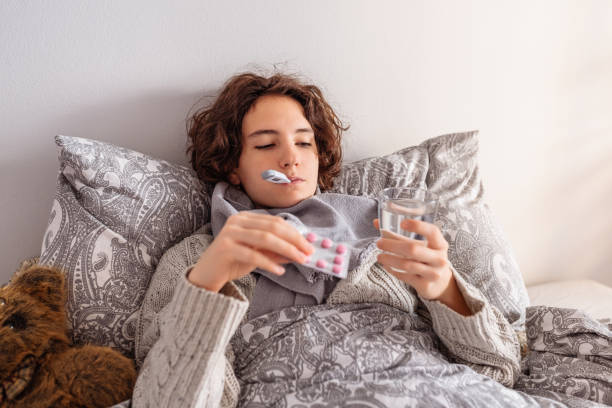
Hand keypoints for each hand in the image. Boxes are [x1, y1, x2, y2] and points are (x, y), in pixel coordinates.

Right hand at [188, 212, 314, 291]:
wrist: (206, 275)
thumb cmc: (233, 262)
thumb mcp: (259, 255)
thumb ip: (276, 252)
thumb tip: (301, 253)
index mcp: (246, 218)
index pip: (276, 222)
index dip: (295, 233)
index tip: (310, 245)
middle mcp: (237, 221)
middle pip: (273, 227)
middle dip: (294, 240)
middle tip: (309, 253)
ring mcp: (230, 233)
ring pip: (265, 238)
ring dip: (286, 250)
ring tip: (300, 260)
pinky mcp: (225, 247)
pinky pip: (253, 254)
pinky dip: (269, 263)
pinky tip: (280, 271)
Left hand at [373, 217, 452, 300]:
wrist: (440, 283)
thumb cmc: (426, 258)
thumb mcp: (419, 245)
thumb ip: (399, 235)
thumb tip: (376, 223)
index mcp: (440, 244)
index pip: (432, 232)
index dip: (417, 226)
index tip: (402, 223)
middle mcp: (439, 259)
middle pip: (413, 249)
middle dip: (392, 245)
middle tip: (379, 243)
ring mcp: (433, 273)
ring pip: (406, 264)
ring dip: (389, 259)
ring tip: (379, 256)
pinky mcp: (425, 285)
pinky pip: (404, 276)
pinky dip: (393, 270)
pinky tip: (386, 265)